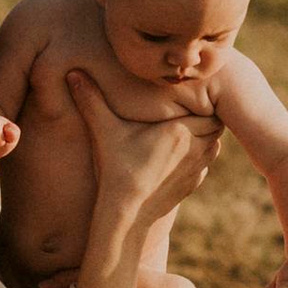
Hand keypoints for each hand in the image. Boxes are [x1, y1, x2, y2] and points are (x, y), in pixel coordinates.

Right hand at [65, 67, 222, 220]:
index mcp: (180, 130)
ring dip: (205, 139)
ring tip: (187, 132)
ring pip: (214, 147)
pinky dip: (198, 160)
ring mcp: (196, 170)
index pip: (210, 110)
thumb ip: (91, 100)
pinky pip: (205, 167)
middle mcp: (195, 148)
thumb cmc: (116, 169)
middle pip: (216, 127)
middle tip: (190, 111)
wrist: (127, 214)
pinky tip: (180, 158)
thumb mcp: (104, 131)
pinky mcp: (192, 186)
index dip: (204, 105)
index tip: (191, 100)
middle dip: (206, 119)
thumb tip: (72, 72)